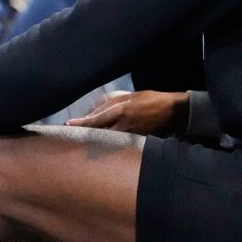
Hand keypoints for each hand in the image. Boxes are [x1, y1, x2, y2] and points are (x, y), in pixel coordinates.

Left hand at [67, 90, 188, 135]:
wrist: (172, 111)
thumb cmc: (151, 100)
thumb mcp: (131, 96)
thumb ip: (113, 102)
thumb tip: (96, 110)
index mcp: (122, 110)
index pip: (97, 119)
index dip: (82, 123)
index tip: (69, 125)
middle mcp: (124, 125)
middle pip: (100, 132)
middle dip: (86, 134)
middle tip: (71, 136)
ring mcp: (130, 135)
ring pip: (108, 140)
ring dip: (95, 140)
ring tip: (83, 142)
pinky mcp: (136, 142)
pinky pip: (118, 144)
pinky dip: (109, 144)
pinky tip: (102, 146)